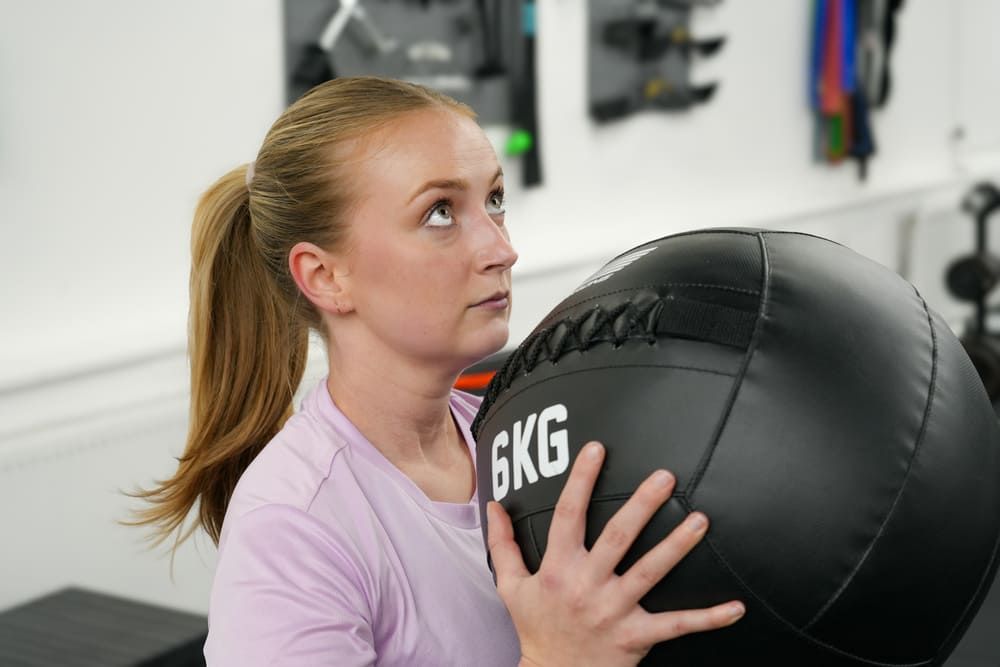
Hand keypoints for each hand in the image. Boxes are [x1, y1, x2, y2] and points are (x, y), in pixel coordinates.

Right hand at [486, 441, 743, 666]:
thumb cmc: (535, 628)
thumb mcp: (510, 586)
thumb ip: (503, 544)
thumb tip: (493, 505)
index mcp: (557, 569)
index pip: (568, 515)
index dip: (581, 480)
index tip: (597, 449)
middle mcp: (586, 586)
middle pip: (618, 538)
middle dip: (642, 505)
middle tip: (665, 477)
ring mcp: (614, 611)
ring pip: (650, 573)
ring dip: (677, 546)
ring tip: (700, 520)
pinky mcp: (637, 636)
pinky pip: (676, 626)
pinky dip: (708, 618)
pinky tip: (735, 607)